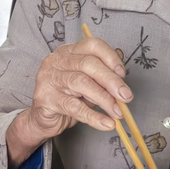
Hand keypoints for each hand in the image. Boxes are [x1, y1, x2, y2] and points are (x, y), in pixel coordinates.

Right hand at [6, 36, 130, 165]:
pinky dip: (93, 116)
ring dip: (104, 99)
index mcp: (68, 52)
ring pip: (81, 83)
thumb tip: (122, 75)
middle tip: (126, 96)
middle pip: (88, 64)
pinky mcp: (45, 98)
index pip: (92, 45)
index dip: (110, 58)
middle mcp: (56, 60)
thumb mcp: (88, 84)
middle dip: (111, 80)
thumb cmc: (66, 98)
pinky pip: (74, 106)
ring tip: (117, 112)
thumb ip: (102, 78)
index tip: (123, 74)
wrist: (43, 120)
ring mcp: (48, 78)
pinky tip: (106, 123)